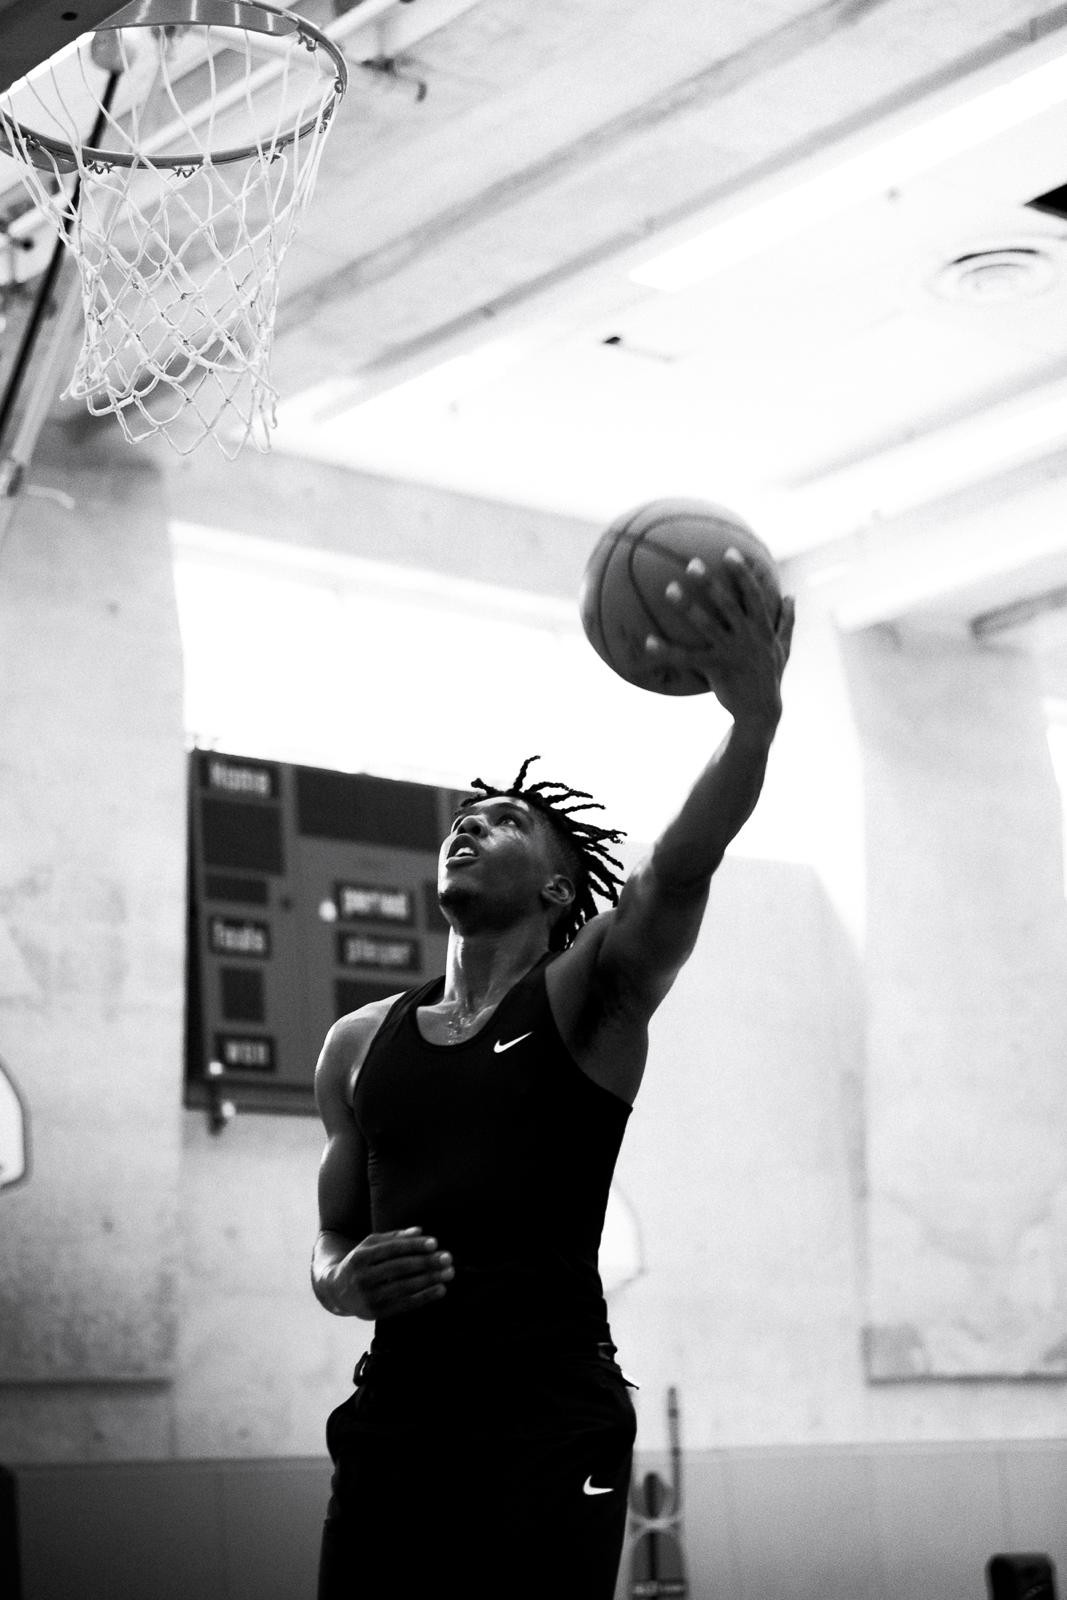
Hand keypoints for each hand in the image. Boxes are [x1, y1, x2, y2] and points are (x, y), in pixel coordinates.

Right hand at [328, 1228, 454, 1320]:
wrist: (336, 1291)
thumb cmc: (360, 1262)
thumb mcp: (370, 1245)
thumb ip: (395, 1237)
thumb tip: (420, 1231)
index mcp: (360, 1257)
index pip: (391, 1249)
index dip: (414, 1246)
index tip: (435, 1243)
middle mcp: (362, 1278)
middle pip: (400, 1268)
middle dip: (426, 1262)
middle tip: (448, 1258)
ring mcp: (368, 1297)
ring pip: (404, 1287)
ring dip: (430, 1280)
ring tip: (449, 1273)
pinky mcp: (375, 1313)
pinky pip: (404, 1305)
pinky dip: (424, 1297)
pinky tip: (441, 1290)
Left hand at [646, 548, 794, 725]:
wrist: (761, 712)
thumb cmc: (770, 677)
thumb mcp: (783, 648)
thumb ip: (786, 620)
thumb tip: (792, 595)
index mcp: (762, 629)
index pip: (754, 594)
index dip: (743, 573)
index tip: (730, 552)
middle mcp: (748, 637)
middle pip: (728, 604)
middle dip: (711, 582)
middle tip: (692, 563)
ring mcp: (732, 652)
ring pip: (707, 625)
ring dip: (687, 607)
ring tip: (669, 589)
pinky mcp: (716, 669)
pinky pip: (687, 658)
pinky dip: (667, 650)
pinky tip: (648, 641)